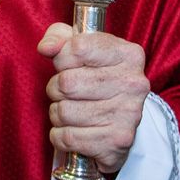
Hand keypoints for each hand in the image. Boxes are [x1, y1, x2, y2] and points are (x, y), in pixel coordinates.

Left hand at [38, 23, 148, 173]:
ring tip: (71, 110)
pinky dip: (60, 136)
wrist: (120, 121)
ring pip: (64, 112)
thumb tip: (46, 48)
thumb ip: (58, 37)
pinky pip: (67, 137)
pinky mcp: (117, 142)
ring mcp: (128, 114)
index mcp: (129, 54)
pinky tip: (72, 129)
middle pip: (67, 83)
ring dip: (57, 113)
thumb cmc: (95, 77)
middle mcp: (134, 83)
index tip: (68, 65)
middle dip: (56, 88)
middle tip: (66, 92)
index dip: (62, 58)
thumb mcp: (79, 46)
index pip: (77, 48)